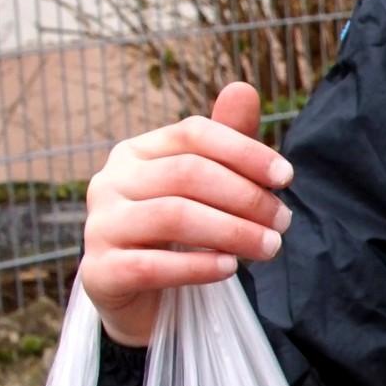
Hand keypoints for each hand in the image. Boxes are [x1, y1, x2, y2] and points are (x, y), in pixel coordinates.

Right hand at [80, 82, 291, 347]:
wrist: (137, 298)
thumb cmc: (176, 234)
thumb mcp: (204, 186)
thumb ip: (225, 142)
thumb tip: (243, 87)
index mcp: (136, 152)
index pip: (193, 135)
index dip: (244, 150)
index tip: (286, 176)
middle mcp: (109, 181)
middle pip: (187, 173)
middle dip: (245, 196)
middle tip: (284, 220)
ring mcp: (99, 226)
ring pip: (173, 215)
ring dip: (232, 231)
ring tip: (270, 246)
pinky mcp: (99, 272)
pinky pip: (152, 265)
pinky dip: (197, 266)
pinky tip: (231, 268)